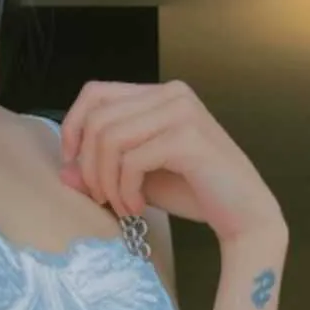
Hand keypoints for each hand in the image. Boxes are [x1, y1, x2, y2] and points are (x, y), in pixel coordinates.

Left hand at [58, 80, 284, 244]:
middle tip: (100, 197)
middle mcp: (172, 94)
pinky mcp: (188, 137)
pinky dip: (125, 190)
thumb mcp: (138, 178)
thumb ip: (103, 168)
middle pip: (98, 118)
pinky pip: (132, 160)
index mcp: (160, 94)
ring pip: (110, 138)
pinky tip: (136, 208)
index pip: (96, 93)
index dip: (73, 126)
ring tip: (121, 206)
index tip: (71, 163)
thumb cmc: (195, 192)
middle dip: (89, 165)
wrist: (245, 216)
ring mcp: (181, 112)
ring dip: (106, 181)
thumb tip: (63, 171)